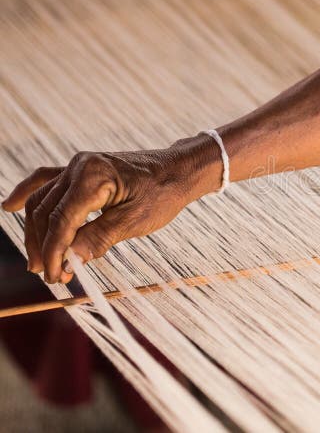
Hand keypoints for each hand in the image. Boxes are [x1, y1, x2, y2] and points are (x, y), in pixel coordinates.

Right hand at [1, 137, 219, 283]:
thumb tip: (70, 258)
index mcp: (94, 176)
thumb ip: (101, 237)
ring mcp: (77, 166)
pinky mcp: (80, 170)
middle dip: (44, 247)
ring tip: (39, 262)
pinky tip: (9, 207)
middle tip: (51, 276)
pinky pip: (46, 181)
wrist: (179, 170)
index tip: (55, 276)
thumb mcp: (136, 220)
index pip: (62, 220)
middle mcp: (79, 166)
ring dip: (37, 233)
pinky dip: (28, 194)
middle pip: (46, 212)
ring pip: (42, 202)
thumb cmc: (164, 193)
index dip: (54, 252)